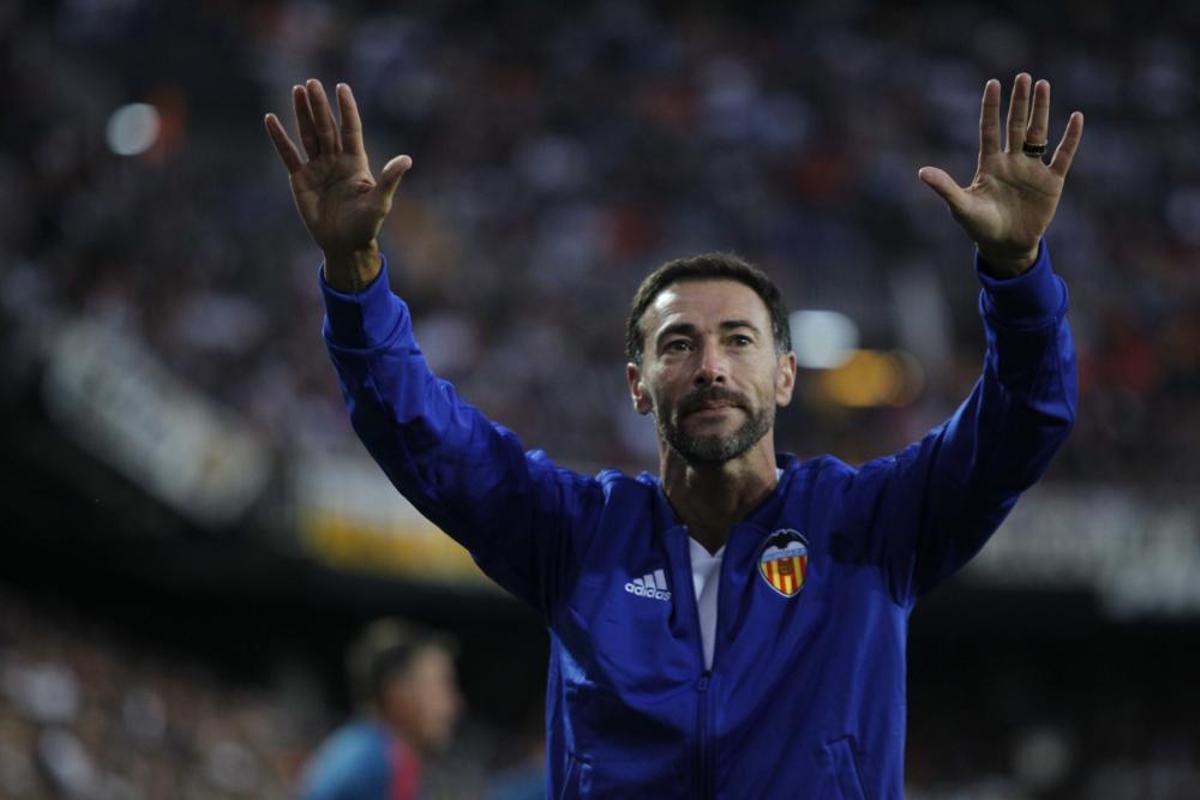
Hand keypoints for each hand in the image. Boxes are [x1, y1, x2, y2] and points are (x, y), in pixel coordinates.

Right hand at [264, 79, 410, 290]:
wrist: (344, 245)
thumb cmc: (366, 225)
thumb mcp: (380, 202)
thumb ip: (389, 179)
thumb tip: (407, 159)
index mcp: (355, 162)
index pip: (351, 129)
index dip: (347, 109)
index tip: (342, 87)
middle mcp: (336, 160)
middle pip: (327, 127)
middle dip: (319, 106)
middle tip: (312, 83)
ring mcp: (317, 167)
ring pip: (308, 135)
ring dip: (302, 114)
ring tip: (297, 90)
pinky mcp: (300, 179)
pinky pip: (289, 154)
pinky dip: (279, 138)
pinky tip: (271, 119)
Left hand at [918, 73, 1083, 276]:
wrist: (1005, 246)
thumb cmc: (980, 226)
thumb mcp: (961, 206)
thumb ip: (945, 187)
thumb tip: (921, 172)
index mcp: (989, 164)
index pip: (989, 129)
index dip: (991, 108)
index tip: (993, 83)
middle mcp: (1011, 161)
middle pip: (1016, 125)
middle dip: (1019, 102)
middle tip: (1023, 77)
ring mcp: (1032, 169)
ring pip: (1038, 134)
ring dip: (1041, 111)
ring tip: (1043, 85)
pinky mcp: (1051, 181)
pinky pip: (1063, 156)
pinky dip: (1070, 138)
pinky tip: (1076, 117)